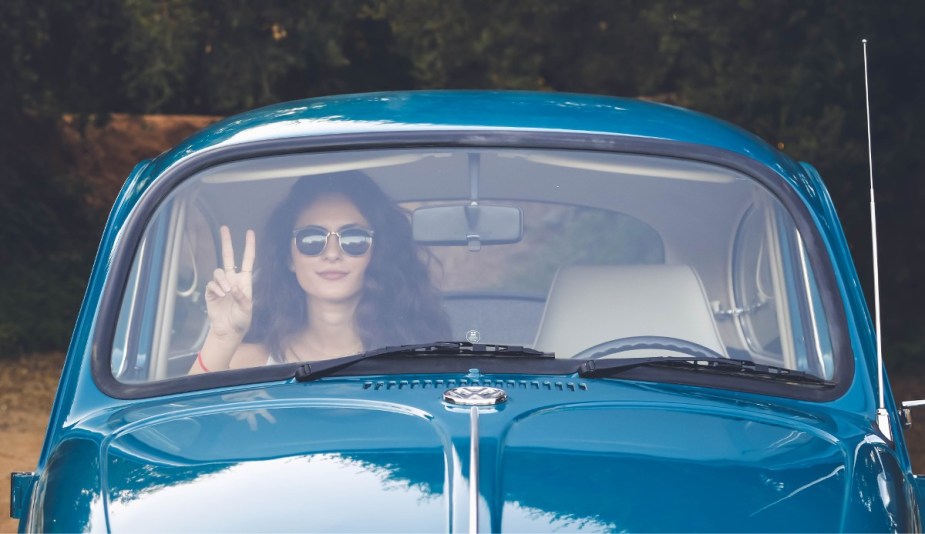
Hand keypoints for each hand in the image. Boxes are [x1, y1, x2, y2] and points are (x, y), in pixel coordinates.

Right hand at [204, 225, 255, 339]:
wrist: (228, 330)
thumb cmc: (241, 320)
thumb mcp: (247, 310)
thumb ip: (242, 298)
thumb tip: (233, 288)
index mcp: (244, 281)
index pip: (247, 260)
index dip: (249, 247)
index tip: (250, 233)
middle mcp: (232, 280)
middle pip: (228, 257)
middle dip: (226, 242)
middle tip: (224, 228)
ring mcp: (221, 285)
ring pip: (218, 272)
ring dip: (222, 280)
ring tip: (226, 291)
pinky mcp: (211, 292)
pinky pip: (211, 284)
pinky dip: (215, 288)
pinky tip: (220, 295)